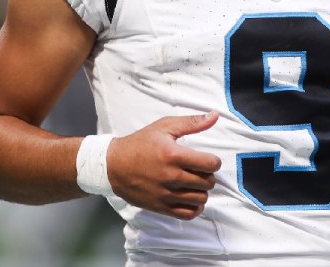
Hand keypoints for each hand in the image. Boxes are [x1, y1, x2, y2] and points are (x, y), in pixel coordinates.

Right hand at [106, 112, 221, 219]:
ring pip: (201, 199)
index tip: (207, 159)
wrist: (113, 165)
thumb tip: (215, 115)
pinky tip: (190, 197)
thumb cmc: (140, 144)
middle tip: (199, 170)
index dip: (214, 161)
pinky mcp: (160, 207)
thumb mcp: (164, 127)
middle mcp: (171, 177)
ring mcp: (166, 194)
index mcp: (173, 155)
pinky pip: (188, 214)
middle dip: (208, 175)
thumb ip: (192, 122)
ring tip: (194, 182)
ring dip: (202, 191)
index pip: (210, 164)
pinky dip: (195, 207)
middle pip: (208, 182)